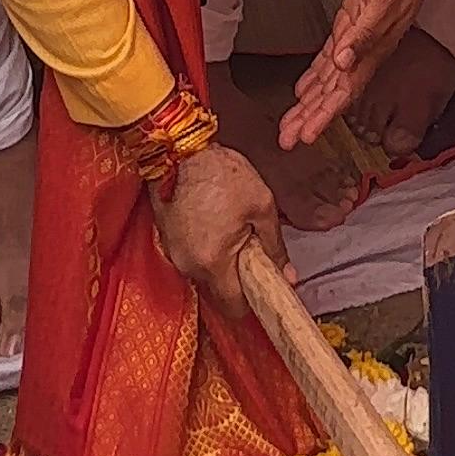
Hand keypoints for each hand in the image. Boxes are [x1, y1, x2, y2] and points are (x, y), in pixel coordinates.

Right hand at [149, 138, 285, 315]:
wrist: (179, 147)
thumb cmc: (220, 172)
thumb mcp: (261, 204)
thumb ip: (275, 246)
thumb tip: (289, 275)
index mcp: (214, 262)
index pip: (233, 308)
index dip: (251, 302)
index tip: (261, 286)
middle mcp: (188, 265)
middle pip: (217, 291)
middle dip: (235, 278)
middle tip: (249, 248)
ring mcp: (173, 252)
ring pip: (203, 273)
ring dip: (218, 261)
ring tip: (229, 228)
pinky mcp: (165, 238)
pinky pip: (190, 255)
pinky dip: (203, 247)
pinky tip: (211, 221)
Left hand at [277, 0, 451, 151]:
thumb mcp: (381, 1)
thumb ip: (363, 35)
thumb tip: (343, 63)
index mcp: (370, 53)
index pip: (343, 93)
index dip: (324, 116)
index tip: (305, 137)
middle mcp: (362, 54)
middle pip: (332, 95)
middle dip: (310, 118)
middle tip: (286, 140)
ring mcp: (356, 42)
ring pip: (328, 82)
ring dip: (309, 104)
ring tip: (290, 124)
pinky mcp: (350, 27)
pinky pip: (329, 61)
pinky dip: (315, 78)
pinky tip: (304, 90)